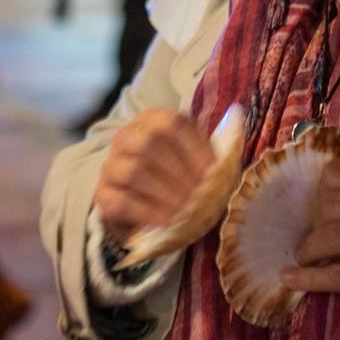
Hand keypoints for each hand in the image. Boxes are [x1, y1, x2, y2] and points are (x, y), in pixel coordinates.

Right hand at [95, 109, 214, 242]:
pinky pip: (121, 201)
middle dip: (179, 171)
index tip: (212, 172)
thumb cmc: (176, 179)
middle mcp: (126, 137)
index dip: (195, 147)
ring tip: (185, 208)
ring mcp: (111, 165)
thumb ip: (211, 148)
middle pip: (148, 143)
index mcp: (151, 120)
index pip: (172, 123)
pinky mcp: (102, 194)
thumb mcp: (194, 160)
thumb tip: (237, 118)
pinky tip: (168, 220)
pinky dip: (148, 212)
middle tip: (198, 194)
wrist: (142, 208)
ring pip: (132, 170)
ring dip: (164, 191)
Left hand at [282, 156, 339, 330]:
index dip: (319, 191)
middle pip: (332, 204)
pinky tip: (290, 278)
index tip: (317, 209)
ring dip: (309, 249)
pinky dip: (310, 278)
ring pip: (334, 235)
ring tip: (304, 257)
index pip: (339, 171)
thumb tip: (315, 201)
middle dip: (313, 223)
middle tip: (312, 239)